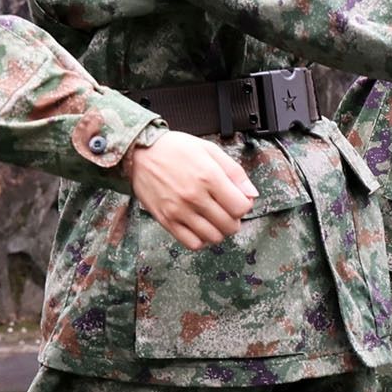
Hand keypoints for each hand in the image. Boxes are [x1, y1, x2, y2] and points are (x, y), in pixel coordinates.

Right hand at [123, 125, 256, 250]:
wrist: (140, 152)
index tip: (238, 200)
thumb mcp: (209, 150)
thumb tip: (252, 194)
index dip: (244, 205)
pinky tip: (199, 227)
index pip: (241, 207)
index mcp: (209, 176)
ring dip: (218, 231)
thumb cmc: (174, 149)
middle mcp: (195, 196)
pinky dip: (201, 239)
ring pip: (213, 237)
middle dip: (234, 220)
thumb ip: (234, 172)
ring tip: (213, 219)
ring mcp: (179, 210)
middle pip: (229, 225)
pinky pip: (192, 243)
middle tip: (226, 211)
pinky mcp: (166, 220)